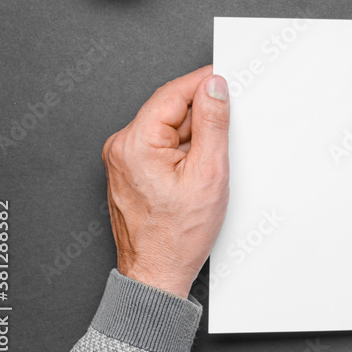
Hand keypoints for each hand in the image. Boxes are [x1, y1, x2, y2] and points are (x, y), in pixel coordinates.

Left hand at [101, 65, 229, 298]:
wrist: (157, 273)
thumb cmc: (177, 236)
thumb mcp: (208, 173)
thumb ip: (212, 124)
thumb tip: (214, 88)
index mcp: (135, 143)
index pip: (173, 94)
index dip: (203, 82)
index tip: (226, 77)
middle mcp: (122, 147)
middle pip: (170, 110)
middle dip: (202, 113)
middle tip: (230, 123)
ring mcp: (123, 160)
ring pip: (168, 128)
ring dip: (194, 134)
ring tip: (211, 162)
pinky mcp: (131, 171)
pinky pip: (161, 146)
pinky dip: (184, 150)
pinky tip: (198, 169)